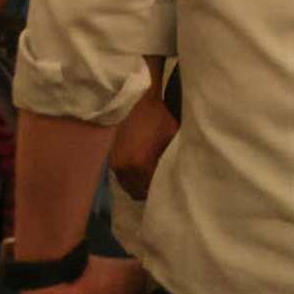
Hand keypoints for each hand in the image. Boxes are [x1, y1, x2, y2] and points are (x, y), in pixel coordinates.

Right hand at [108, 86, 179, 200]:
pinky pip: (122, 178)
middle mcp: (123, 168)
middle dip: (150, 190)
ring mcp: (114, 165)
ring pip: (128, 187)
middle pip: (138, 192)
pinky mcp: (110, 160)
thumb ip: (174, 157)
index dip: (162, 189)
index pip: (152, 188)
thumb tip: (182, 172)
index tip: (171, 186)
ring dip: (139, 185)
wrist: (134, 101)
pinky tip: (141, 171)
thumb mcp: (172, 135)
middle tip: (163, 184)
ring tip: (152, 178)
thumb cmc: (157, 116)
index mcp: (140, 164)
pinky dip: (131, 178)